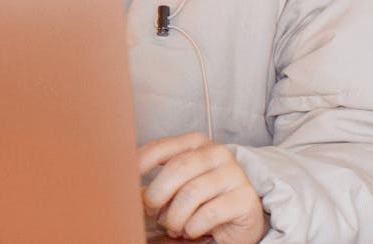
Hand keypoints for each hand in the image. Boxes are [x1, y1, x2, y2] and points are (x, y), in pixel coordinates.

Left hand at [137, 132, 267, 243]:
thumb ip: (157, 181)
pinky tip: (192, 230)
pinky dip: (193, 226)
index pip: (159, 148)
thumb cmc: (202, 200)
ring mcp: (234, 174)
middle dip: (156, 195)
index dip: (138, 167)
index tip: (127, 185)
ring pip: (191, 193)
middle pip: (176, 169)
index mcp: (196, 143)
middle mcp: (217, 153)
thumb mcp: (176, 185)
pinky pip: (209, 213)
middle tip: (152, 212)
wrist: (239, 220)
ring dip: (175, 217)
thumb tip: (129, 190)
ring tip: (174, 226)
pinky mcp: (245, 199)